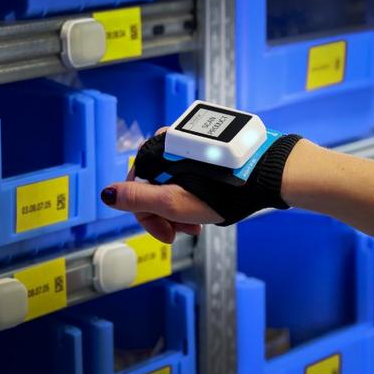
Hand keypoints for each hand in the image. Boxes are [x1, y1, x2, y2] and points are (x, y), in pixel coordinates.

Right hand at [100, 127, 219, 242]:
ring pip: (174, 178)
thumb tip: (106, 194)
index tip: (168, 236)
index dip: (149, 219)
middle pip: (155, 184)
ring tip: (201, 217)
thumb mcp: (175, 202)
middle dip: (167, 212)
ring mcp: (190, 138)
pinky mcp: (209, 140)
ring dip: (181, 202)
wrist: (267, 172)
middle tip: (188, 229)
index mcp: (156, 152)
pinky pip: (191, 168)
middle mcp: (169, 139)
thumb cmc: (224, 190)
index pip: (137, 191)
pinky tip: (209, 197)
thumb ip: (138, 199)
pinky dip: (195, 186)